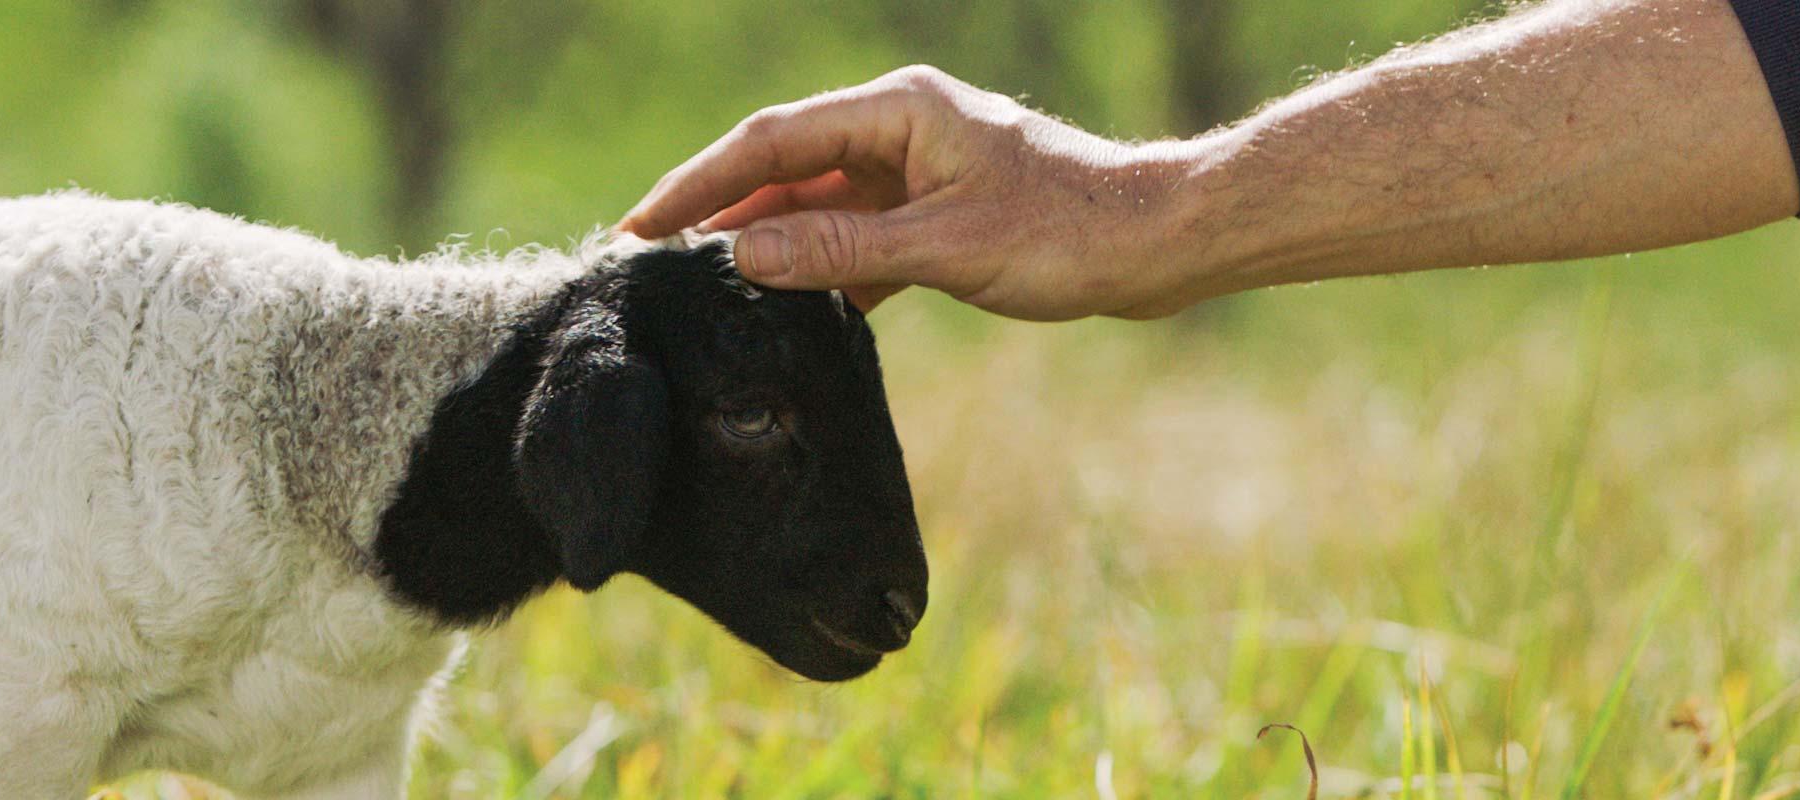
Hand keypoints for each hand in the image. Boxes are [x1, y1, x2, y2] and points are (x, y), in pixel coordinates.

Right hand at [619, 66, 1203, 319]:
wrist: (1158, 244)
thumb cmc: (1067, 233)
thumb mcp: (945, 248)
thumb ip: (841, 249)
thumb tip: (744, 253)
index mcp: (897, 112)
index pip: (770, 141)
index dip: (698, 184)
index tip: (641, 226)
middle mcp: (900, 129)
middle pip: (784, 168)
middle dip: (719, 211)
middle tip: (648, 260)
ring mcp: (918, 169)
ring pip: (818, 204)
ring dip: (767, 244)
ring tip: (702, 289)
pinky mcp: (938, 210)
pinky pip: (858, 236)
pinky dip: (822, 269)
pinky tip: (789, 309)